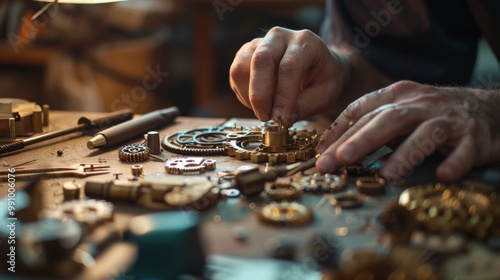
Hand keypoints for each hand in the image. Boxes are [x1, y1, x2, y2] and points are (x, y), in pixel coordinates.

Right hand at [230, 27, 344, 126]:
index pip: (289, 67)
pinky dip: (244, 94)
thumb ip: (305, 106)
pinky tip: (261, 101)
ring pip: (241, 68)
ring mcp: (258, 43)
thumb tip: (282, 118)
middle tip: (266, 118)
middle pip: (261, 61)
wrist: (316, 66)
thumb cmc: (323, 79)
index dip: (283, 95)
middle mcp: (279, 37)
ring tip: (266, 110)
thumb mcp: (325, 94)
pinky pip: (236, 75)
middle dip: (260, 95)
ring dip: (249, 96)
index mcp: (305, 41)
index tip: (281, 119)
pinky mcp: (245, 54)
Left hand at [315, 80, 499, 181]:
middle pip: (387, 119)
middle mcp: (420, 103)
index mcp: (397, 95)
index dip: (339, 130)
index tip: (318, 153)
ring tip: (385, 175)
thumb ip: (370, 129)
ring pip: (424, 133)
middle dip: (360, 140)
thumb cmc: (431, 116)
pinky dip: (454, 161)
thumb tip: (331, 153)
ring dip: (404, 154)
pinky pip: (464, 150)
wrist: (487, 109)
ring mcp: (448, 118)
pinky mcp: (474, 136)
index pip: (361, 109)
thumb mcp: (399, 115)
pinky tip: (442, 175)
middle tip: (338, 160)